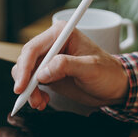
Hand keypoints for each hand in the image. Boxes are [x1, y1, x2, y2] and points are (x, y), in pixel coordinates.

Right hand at [11, 21, 128, 109]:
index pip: (34, 48)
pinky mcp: (49, 74)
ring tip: (39, 102)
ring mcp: (49, 60)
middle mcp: (52, 44)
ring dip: (28, 90)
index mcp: (61, 34)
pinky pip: (32, 83)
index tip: (23, 85)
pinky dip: (33, 94)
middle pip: (26, 60)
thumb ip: (67, 66)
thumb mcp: (90, 68)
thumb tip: (43, 71)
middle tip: (30, 97)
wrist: (114, 87)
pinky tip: (42, 101)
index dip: (25, 67)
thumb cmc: (108, 73)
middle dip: (25, 81)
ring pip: (26, 73)